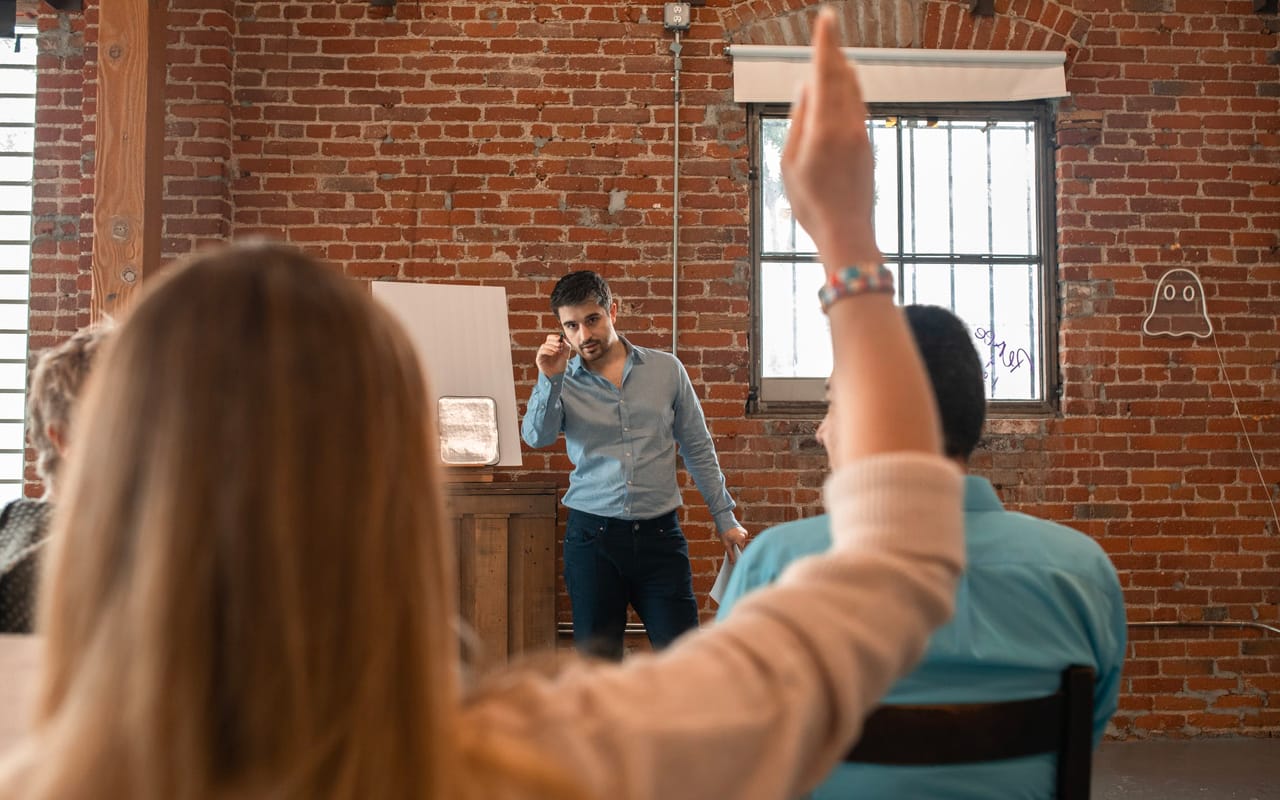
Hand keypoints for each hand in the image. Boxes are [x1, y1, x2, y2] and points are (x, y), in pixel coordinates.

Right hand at [535, 333, 569, 376]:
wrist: (556, 375)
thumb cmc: (560, 366)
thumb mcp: (566, 356)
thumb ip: (567, 347)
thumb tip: (564, 339)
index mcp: (552, 347)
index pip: (551, 338)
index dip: (555, 337)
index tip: (561, 339)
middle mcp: (546, 349)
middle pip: (548, 340)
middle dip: (554, 341)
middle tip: (560, 345)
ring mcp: (542, 353)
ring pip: (544, 345)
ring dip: (552, 347)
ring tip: (558, 351)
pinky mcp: (539, 358)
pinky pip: (541, 351)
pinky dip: (548, 351)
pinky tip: (553, 354)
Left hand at [719, 526, 748, 563]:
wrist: (724, 521)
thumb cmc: (725, 532)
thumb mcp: (726, 544)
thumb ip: (730, 554)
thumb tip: (732, 563)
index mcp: (741, 539)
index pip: (741, 550)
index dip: (737, 554)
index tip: (734, 557)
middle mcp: (744, 535)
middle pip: (741, 546)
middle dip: (736, 547)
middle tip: (730, 546)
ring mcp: (745, 533)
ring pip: (742, 542)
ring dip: (737, 543)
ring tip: (731, 541)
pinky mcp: (744, 531)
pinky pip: (742, 538)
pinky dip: (738, 539)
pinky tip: (733, 537)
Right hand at [780, 8, 880, 270]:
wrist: (847, 231)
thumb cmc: (812, 203)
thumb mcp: (790, 163)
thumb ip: (798, 121)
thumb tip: (805, 88)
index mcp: (824, 128)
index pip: (825, 73)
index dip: (826, 43)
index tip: (827, 18)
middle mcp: (847, 125)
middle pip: (843, 76)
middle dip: (834, 50)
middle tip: (830, 27)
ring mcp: (861, 134)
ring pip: (854, 90)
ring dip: (844, 68)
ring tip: (836, 53)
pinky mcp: (867, 144)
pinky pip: (857, 107)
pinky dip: (849, 91)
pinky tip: (844, 90)